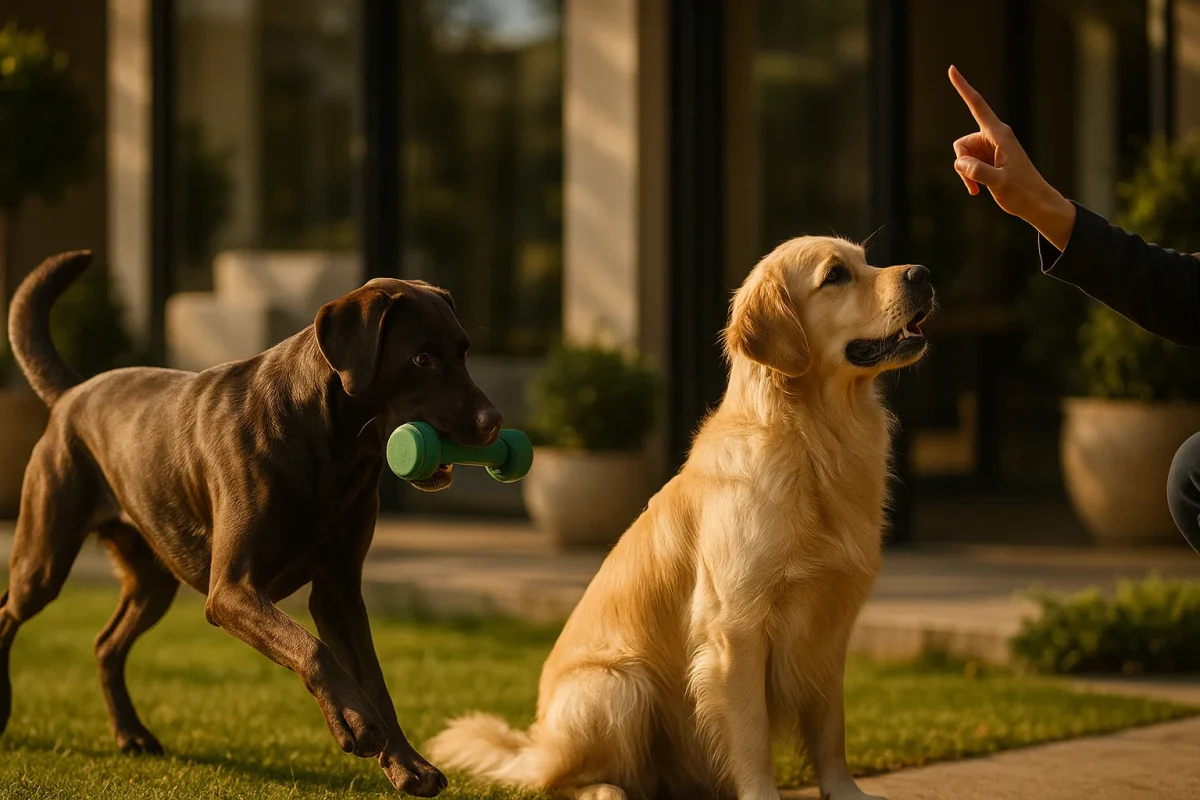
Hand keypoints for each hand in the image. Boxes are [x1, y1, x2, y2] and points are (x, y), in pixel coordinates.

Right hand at [948, 65, 1076, 250]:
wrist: (1037, 204)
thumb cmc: (1023, 192)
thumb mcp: (1000, 183)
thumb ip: (979, 172)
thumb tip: (960, 163)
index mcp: (999, 134)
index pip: (977, 105)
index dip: (963, 87)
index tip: (952, 69)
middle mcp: (994, 137)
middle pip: (962, 143)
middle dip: (962, 162)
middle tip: (974, 182)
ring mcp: (991, 149)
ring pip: (963, 155)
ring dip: (966, 173)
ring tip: (979, 188)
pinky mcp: (989, 160)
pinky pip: (969, 164)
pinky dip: (969, 177)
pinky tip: (978, 190)